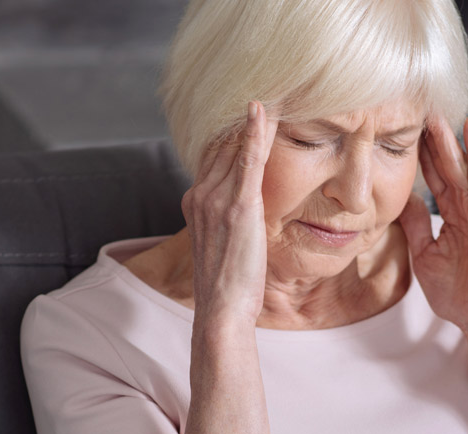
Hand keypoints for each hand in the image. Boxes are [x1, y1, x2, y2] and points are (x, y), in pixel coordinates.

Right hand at [182, 101, 278, 327]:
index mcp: (196, 201)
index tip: (250, 107)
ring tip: (272, 93)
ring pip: (234, 146)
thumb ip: (229, 219)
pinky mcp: (238, 208)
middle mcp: (200, 195)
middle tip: (266, 89)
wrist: (221, 310)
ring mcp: (216, 200)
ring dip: (252, 118)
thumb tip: (245, 211)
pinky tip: (263, 112)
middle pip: (221, 144)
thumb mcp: (224, 245)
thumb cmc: (228, 284)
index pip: (214, 154)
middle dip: (241, 118)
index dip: (231, 130)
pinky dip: (254, 134)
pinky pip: (247, 162)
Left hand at [398, 116, 467, 336]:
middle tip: (418, 111)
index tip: (403, 133)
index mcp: (452, 218)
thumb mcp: (424, 254)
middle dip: (432, 140)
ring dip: (449, 137)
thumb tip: (405, 200)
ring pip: (460, 165)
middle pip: (446, 166)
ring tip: (436, 111)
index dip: (419, 157)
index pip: (433, 180)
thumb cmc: (456, 293)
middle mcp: (466, 208)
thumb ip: (416, 225)